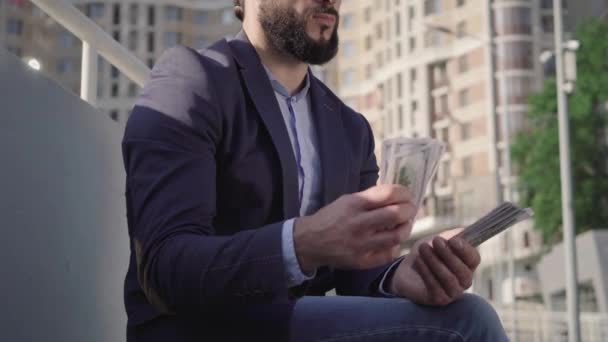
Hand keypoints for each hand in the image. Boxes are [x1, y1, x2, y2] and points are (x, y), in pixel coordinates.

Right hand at [293, 184, 416, 272]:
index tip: (407, 195)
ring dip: (405, 228)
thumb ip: (370, 198)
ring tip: (404, 225)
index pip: (389, 194)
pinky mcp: (361, 261)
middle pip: (396, 214)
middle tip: (410, 210)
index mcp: (355, 204)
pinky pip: (388, 254)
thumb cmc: (331, 217)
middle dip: (409, 210)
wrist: (310, 242)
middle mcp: (359, 223)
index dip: (404, 193)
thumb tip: (398, 195)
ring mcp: (360, 244)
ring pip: (396, 236)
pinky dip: (394, 246)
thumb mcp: (347, 200)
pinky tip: (392, 241)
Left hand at [389, 228, 480, 305]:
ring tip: (423, 248)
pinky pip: (435, 286)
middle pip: (463, 270)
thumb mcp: (436, 241)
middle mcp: (464, 280)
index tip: (453, 240)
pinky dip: (426, 271)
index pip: (474, 259)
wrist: (406, 270)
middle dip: (449, 254)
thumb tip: (463, 230)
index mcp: (467, 265)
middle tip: (435, 241)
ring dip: (435, 261)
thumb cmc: (426, 253)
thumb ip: (450, 235)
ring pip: (449, 278)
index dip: (466, 250)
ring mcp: (453, 292)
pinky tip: (418, 260)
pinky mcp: (440, 299)